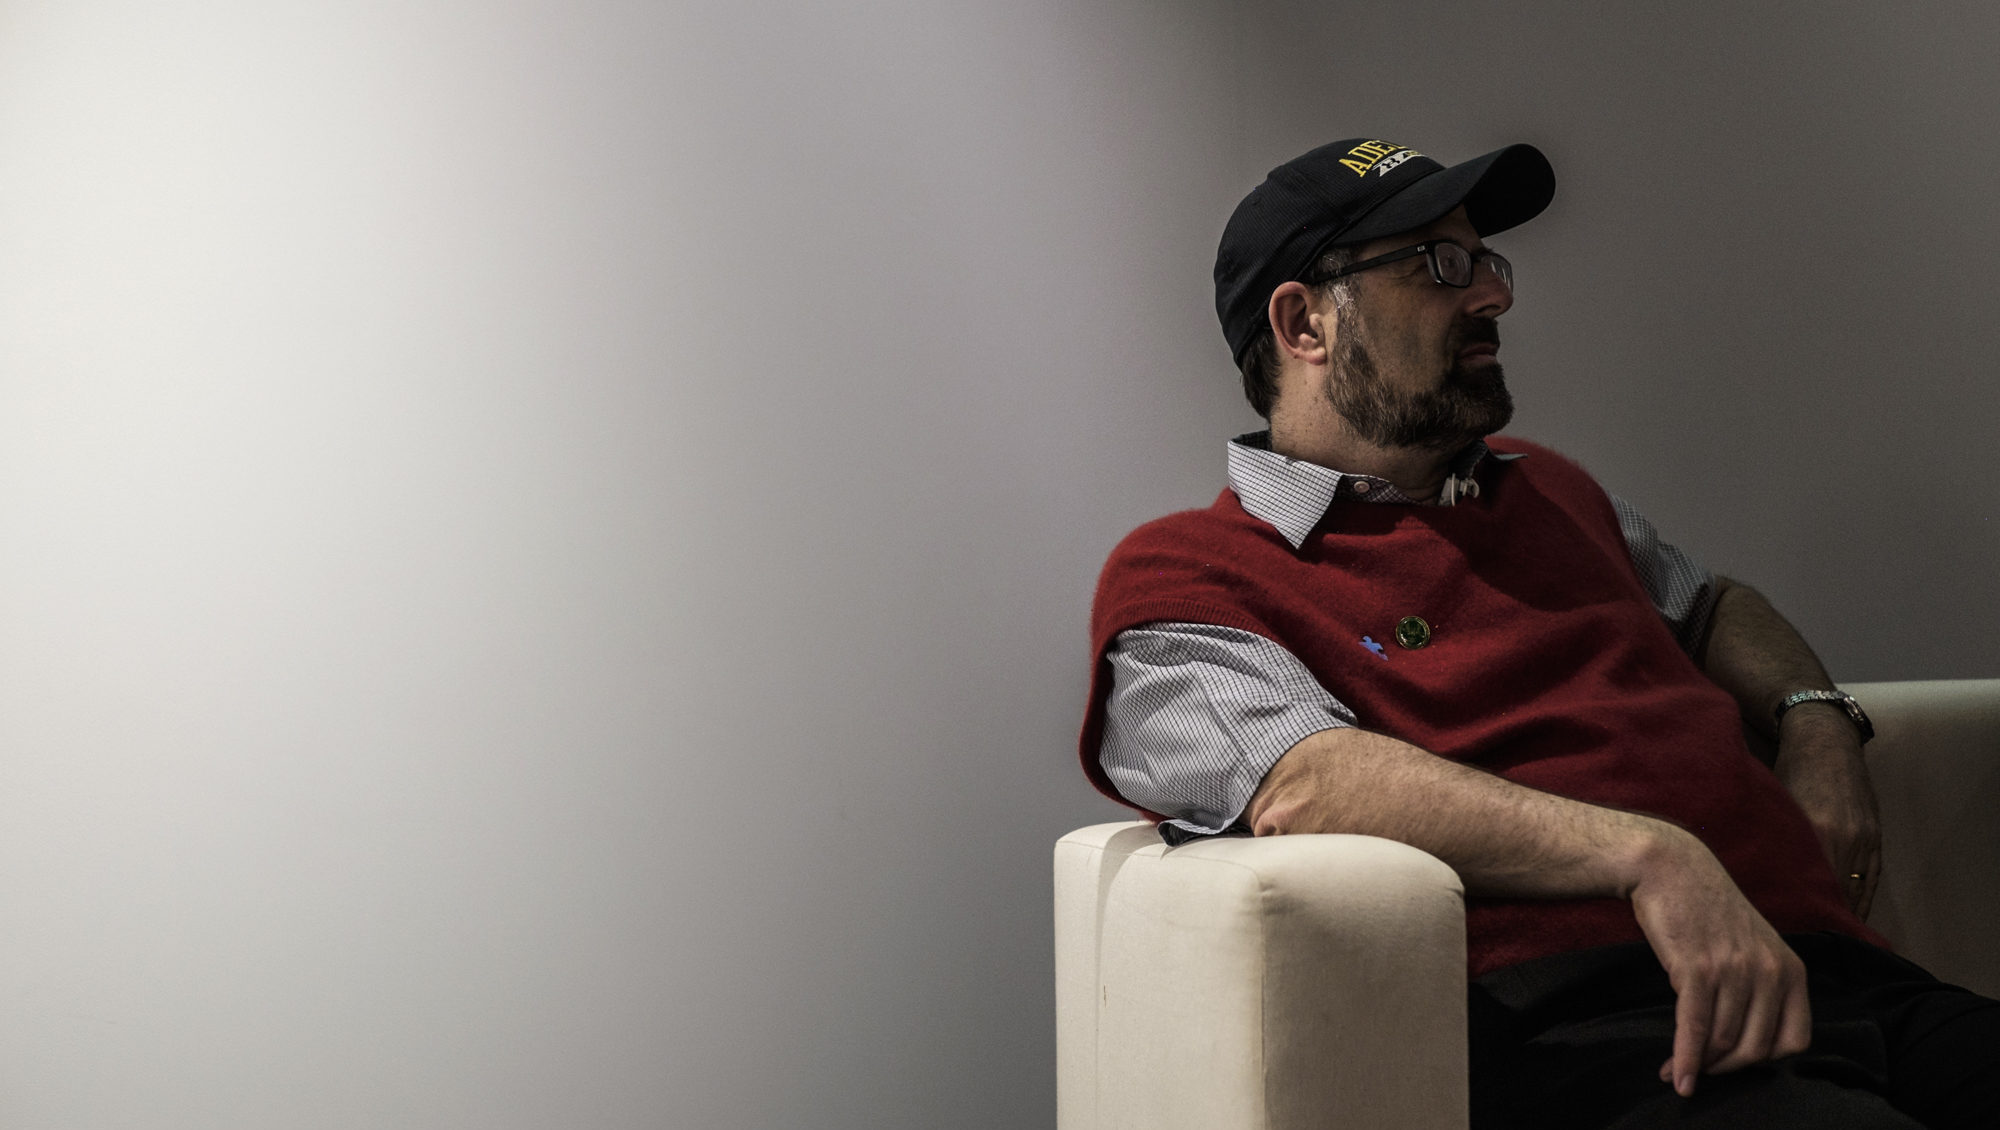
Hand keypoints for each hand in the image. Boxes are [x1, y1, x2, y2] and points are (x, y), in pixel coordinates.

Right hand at [1628, 826, 1811, 1097]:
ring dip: (1697, 1065)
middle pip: (1755, 1048)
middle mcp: (1769, 972)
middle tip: (1701, 1074)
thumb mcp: (1752, 947)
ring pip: (1722, 1040)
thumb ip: (1761, 988)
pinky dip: (1684, 1058)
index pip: (1794, 1041)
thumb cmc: (1706, 911)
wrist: (1670, 869)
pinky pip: (1695, 1027)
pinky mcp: (1698, 968)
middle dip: (1725, 1069)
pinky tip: (1675, 1076)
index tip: (1735, 1063)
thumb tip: (1746, 1044)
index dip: (1764, 1062)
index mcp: (1790, 970)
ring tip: (1673, 1072)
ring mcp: (1735, 970)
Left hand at [1774, 705, 1881, 917]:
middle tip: (1806, 942)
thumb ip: (1773, 841)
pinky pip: (1871, 879)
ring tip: (1828, 938)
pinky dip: (1861, 900)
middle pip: (1836, 892)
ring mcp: (1864, 838)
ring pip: (1856, 889)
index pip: (1811, 884)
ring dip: (1844, 914)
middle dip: (1822, 918)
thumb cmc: (1789, 771)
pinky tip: (1851, 918)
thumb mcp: (1775, 804)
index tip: (1787, 931)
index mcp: (1816, 830)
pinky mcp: (1875, 837)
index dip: (1803, 910)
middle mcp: (1845, 837)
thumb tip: (1757, 878)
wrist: (1825, 741)